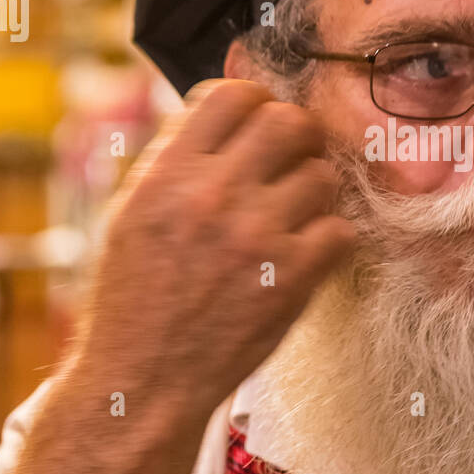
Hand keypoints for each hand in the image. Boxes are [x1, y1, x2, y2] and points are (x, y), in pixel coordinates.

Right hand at [69, 79, 355, 426]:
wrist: (144, 379)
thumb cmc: (135, 296)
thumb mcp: (132, 212)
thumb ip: (178, 158)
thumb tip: (231, 112)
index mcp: (168, 174)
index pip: (234, 95)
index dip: (254, 103)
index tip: (257, 125)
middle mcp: (213, 196)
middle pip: (290, 122)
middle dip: (297, 138)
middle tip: (291, 162)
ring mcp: (257, 237)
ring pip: (323, 175)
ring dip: (314, 194)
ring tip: (292, 219)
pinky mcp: (292, 279)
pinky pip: (342, 230)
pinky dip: (329, 240)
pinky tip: (305, 254)